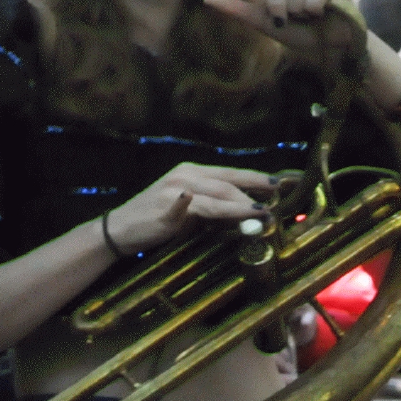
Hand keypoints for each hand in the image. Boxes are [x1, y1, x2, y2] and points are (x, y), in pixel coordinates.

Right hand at [104, 163, 273, 255]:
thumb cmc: (157, 219)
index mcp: (191, 172)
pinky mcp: (166, 208)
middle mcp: (184, 175)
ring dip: (241, 206)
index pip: (231, 173)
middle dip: (255, 193)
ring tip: (261, 215)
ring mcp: (174, 190)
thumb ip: (216, 209)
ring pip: (216, 195)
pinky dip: (195, 203)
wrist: (121, 228)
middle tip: (278, 202)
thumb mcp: (190, 211)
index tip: (280, 184)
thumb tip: (249, 215)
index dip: (256, 178)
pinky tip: (203, 203)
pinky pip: (188, 206)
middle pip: (228, 183)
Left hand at [204, 0, 358, 60]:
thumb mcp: (264, 22)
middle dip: (283, 5)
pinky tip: (322, 11)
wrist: (329, 47)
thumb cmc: (299, 32)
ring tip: (309, 14)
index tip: (276, 11)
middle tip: (294, 15)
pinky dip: (316, 5)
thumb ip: (238, 9)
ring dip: (301, 7)